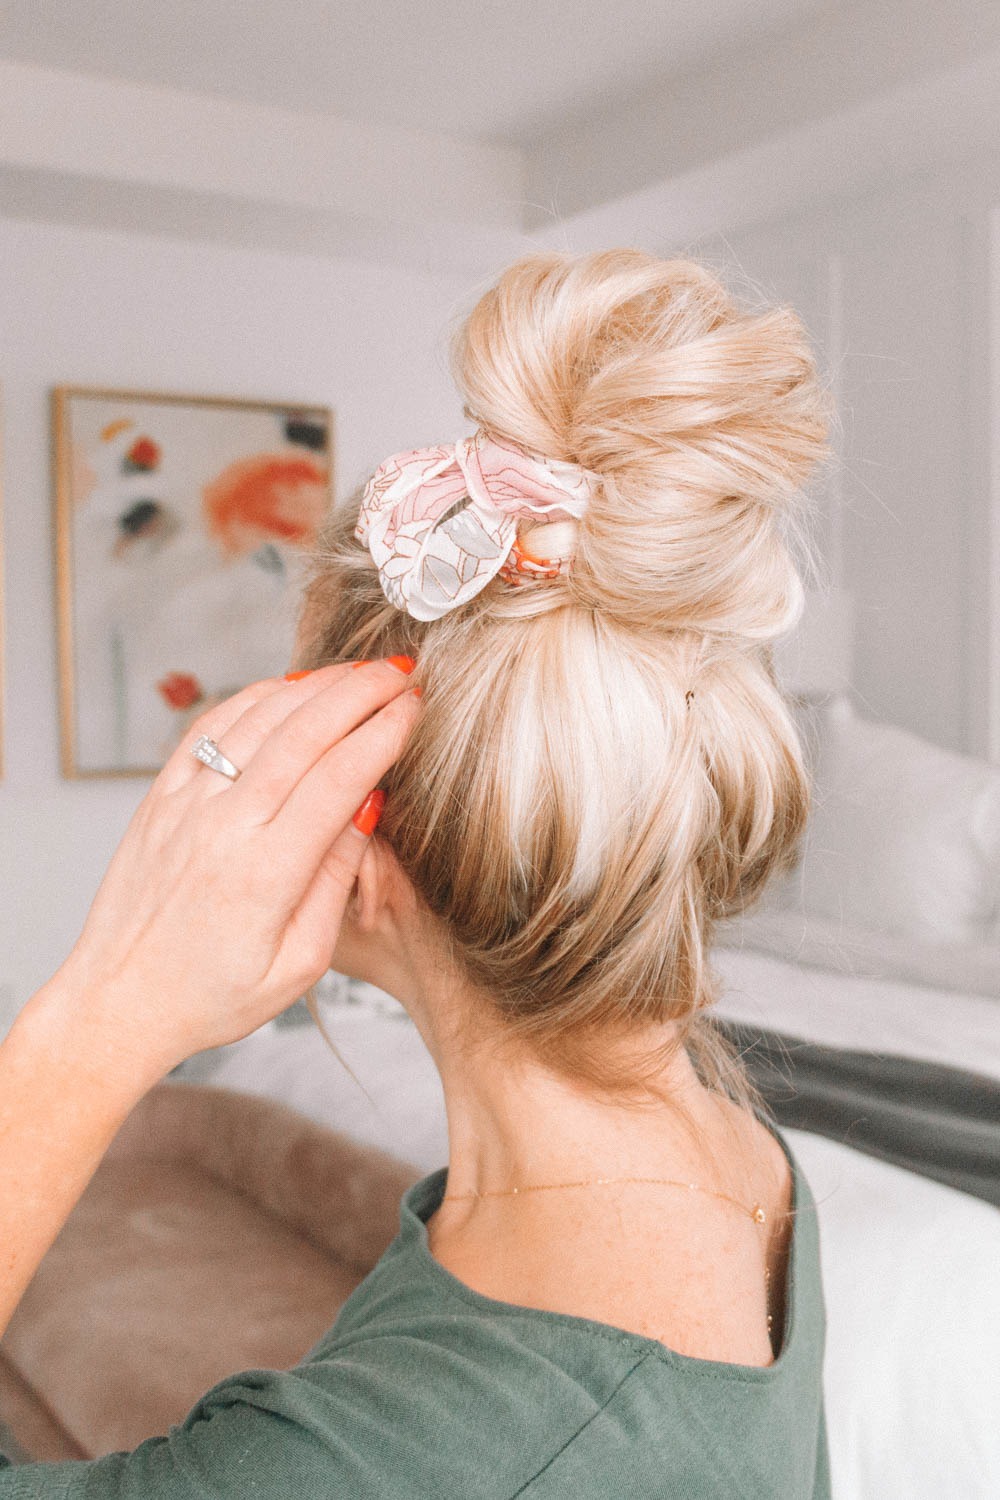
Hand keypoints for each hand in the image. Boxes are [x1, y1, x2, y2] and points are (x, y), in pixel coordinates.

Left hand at [49, 660, 419, 1082]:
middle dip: (360, 692)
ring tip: (356, 672)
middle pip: (304, 733)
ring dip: (314, 685)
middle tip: (401, 672)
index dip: (384, 734)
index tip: (416, 708)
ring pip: (257, 719)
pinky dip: (253, 697)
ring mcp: (185, 805)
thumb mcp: (298, 964)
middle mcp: (222, 827)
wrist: (119, 1003)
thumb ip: (334, 881)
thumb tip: (367, 807)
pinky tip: (287, 687)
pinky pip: (209, 728)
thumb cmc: (211, 996)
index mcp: (265, 873)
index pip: (339, 777)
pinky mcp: (160, 798)